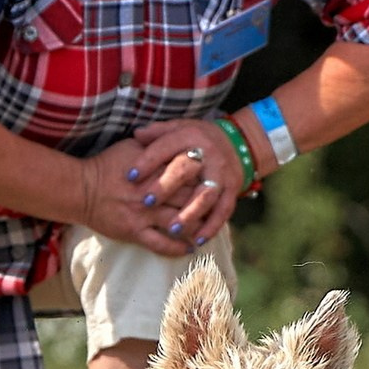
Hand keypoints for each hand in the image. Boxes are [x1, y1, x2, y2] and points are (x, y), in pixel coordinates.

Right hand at [75, 126, 229, 256]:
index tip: (216, 178)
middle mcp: (151, 192)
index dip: (204, 176)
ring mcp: (144, 214)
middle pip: (188, 198)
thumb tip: (178, 139)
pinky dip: (177, 248)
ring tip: (208, 228)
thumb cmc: (106, 165)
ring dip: (196, 226)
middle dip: (205, 202)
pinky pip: (160, 244)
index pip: (187, 172)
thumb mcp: (132, 147)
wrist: (80, 189)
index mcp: (153, 170)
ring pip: (179, 222)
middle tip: (219, 206)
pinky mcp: (134, 232)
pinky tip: (190, 248)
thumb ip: (156, 144)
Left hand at [138, 118, 247, 247]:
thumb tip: (137, 134)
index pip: (166, 146)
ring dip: (190, 214)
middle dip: (166, 187)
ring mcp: (222, 174)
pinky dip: (212, 227)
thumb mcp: (179, 127)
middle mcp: (208, 154)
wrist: (238, 142)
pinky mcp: (232, 190)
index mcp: (190, 136)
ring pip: (206, 195)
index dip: (147, 161)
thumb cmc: (197, 139)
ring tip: (173, 230)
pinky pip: (224, 211)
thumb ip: (157, 132)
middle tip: (146, 203)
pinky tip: (198, 241)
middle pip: (186, 170)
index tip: (130, 176)